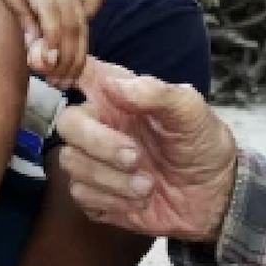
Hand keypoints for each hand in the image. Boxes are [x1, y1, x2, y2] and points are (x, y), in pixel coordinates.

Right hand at [49, 58, 238, 242]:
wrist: (215, 198)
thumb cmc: (203, 145)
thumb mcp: (192, 112)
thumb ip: (156, 93)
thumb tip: (115, 85)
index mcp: (120, 96)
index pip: (80, 72)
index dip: (57, 65)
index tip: (50, 71)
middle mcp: (102, 124)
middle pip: (67, 123)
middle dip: (99, 144)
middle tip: (136, 158)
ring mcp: (96, 160)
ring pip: (71, 163)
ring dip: (112, 179)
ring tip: (148, 185)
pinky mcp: (96, 194)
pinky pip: (81, 194)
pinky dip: (111, 200)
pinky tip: (138, 200)